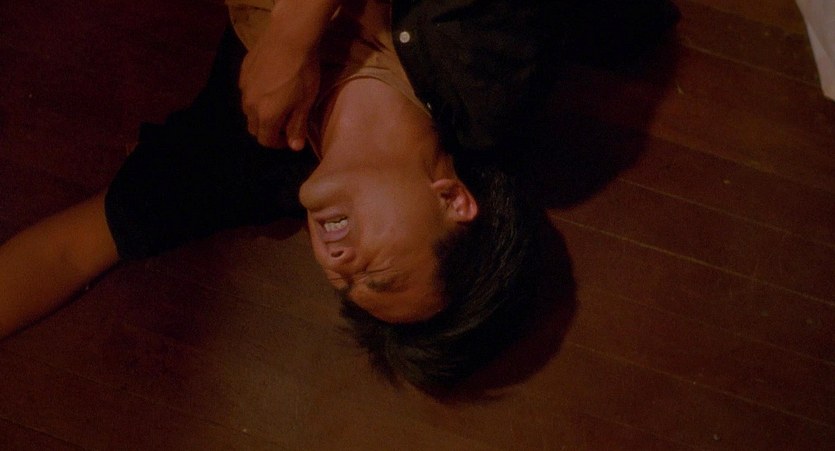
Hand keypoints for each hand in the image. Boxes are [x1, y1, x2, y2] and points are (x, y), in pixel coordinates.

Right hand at [239, 25, 320, 149]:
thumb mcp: (305, 103)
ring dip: (260, 113)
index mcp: (266, 116)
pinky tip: (270, 84)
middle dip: (268, 130)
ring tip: (277, 102)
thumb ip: (297, 126)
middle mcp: (249, 105)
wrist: (289, 37)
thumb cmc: (302, 73)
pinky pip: (247, 92)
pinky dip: (256, 95)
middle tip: (285, 121)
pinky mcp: (242, 72)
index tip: (290, 137)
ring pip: (248, 110)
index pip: (266, 141)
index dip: (278, 143)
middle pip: (254, 128)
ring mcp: (244, 88)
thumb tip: (294, 147)